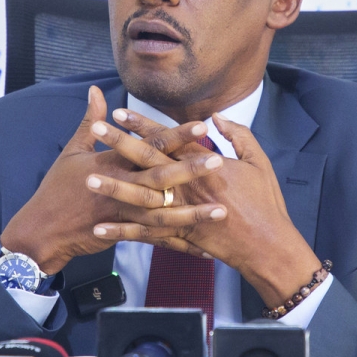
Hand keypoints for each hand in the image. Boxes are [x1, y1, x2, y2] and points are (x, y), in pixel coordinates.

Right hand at [0, 86, 226, 274]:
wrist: (43, 230)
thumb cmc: (57, 188)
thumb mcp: (72, 150)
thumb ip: (90, 121)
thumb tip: (96, 91)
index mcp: (112, 162)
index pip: (150, 145)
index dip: (177, 134)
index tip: (202, 125)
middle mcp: (121, 186)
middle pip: (161, 177)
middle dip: (191, 170)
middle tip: (219, 161)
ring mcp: (123, 213)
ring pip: (164, 213)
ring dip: (193, 213)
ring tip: (220, 211)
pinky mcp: (124, 233)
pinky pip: (156, 239)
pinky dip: (179, 244)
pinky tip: (203, 249)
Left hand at [87, 110, 321, 307]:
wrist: (268, 245)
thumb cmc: (266, 202)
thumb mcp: (258, 161)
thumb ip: (237, 135)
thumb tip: (216, 116)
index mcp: (206, 164)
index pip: (168, 138)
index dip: (143, 124)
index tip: (120, 111)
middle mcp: (189, 185)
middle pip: (148, 161)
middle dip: (120, 144)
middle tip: (96, 130)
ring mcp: (182, 212)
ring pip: (141, 197)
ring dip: (114, 186)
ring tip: (88, 177)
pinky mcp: (179, 236)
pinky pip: (145, 234)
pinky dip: (122, 231)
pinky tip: (99, 228)